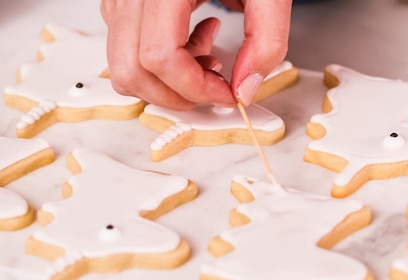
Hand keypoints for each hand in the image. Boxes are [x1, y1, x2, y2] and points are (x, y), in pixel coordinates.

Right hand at [101, 0, 291, 108]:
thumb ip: (266, 40)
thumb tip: (246, 88)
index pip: (159, 57)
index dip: (195, 88)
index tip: (228, 94)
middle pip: (130, 70)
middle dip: (177, 94)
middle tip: (216, 88)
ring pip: (122, 65)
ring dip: (167, 80)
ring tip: (207, 57)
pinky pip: (127, 47)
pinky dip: (159, 62)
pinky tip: (194, 40)